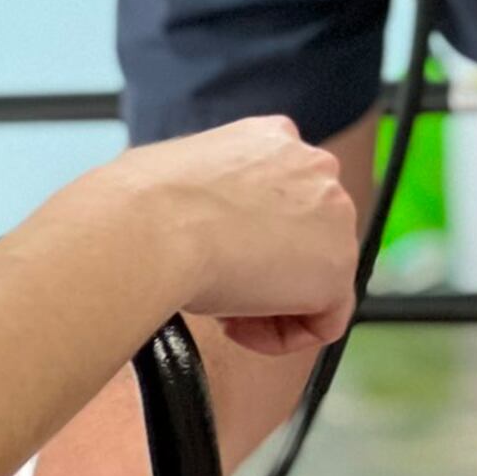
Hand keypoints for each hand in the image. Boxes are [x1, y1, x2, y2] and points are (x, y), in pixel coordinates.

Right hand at [85, 116, 356, 352]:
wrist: (149, 227)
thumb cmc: (138, 205)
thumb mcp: (172, 176)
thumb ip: (206, 191)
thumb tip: (194, 218)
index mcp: (272, 138)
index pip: (282, 196)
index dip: (246, 236)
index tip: (213, 254)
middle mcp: (315, 167)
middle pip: (304, 237)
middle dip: (261, 268)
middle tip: (216, 284)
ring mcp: (336, 215)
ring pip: (316, 279)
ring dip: (269, 303)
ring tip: (220, 306)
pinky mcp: (338, 267)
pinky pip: (324, 321)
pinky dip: (285, 338)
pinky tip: (239, 329)